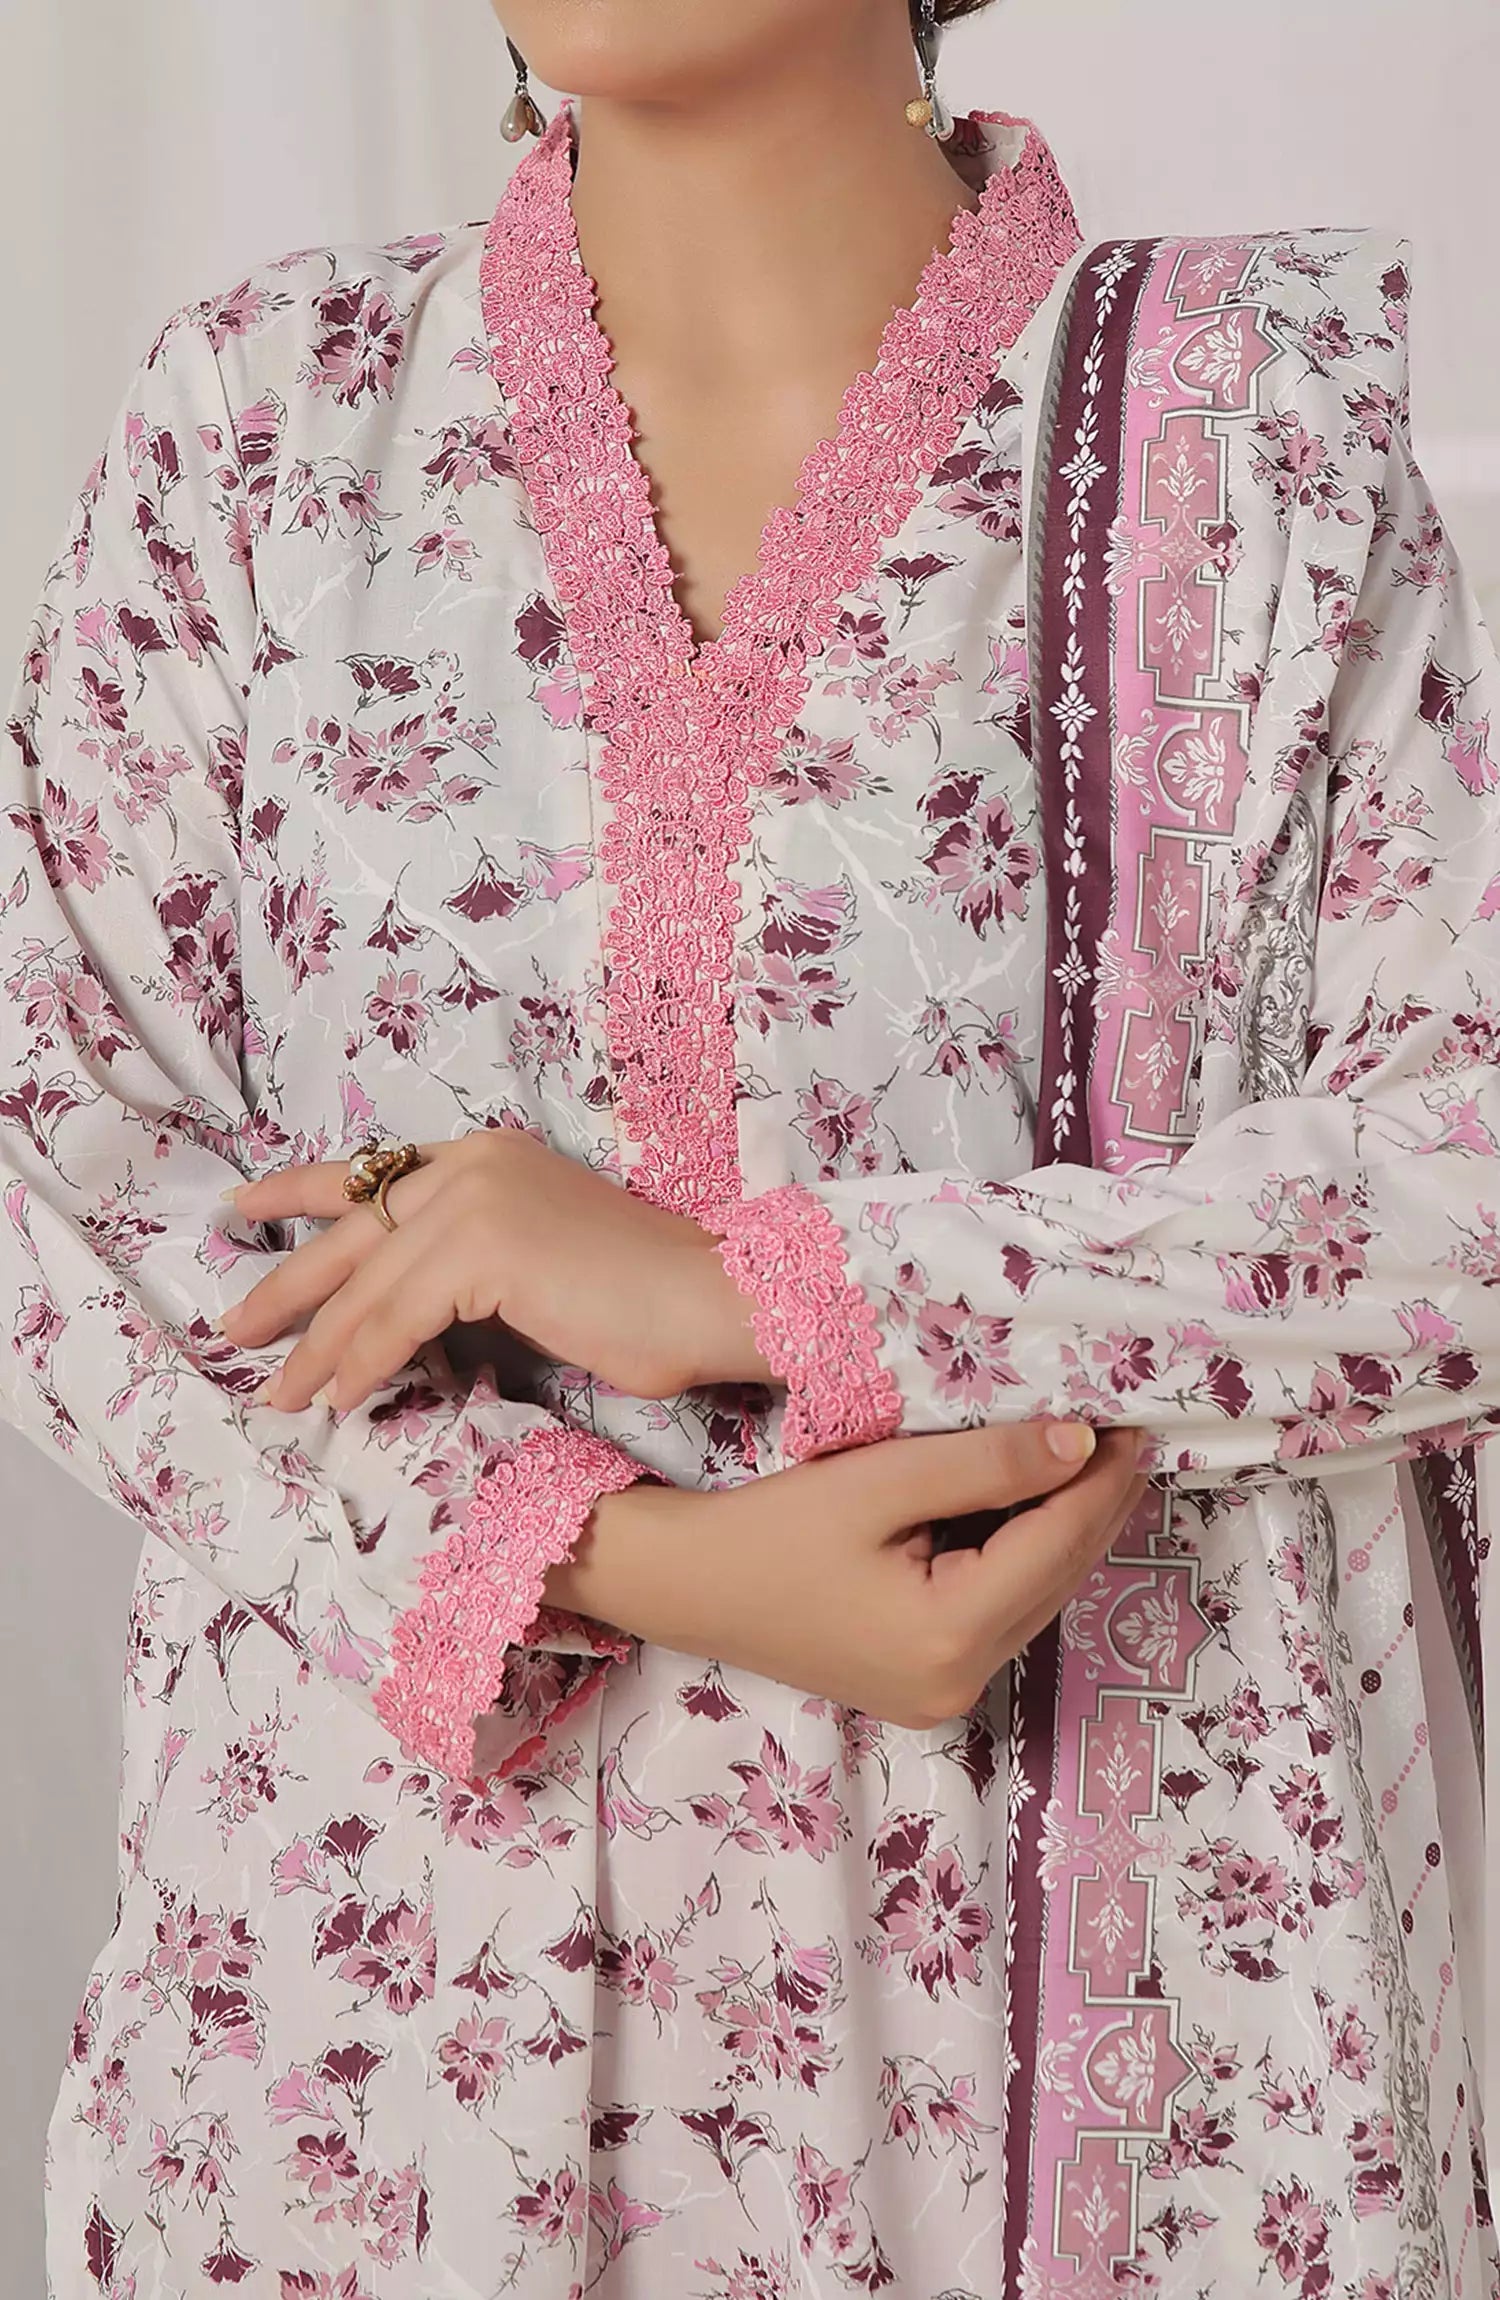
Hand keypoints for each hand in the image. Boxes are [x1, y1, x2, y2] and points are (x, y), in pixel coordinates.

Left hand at [214, 1129, 772, 1411]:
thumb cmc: (643, 1301)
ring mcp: (477, 1198)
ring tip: (282, 1394)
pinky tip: (339, 1398)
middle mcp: (473, 1164)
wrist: (713, 1299)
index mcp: (487, 1156)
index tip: (244, 1212)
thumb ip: (468, 1268)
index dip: (298, 1194)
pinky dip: (362, 1363)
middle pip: (352, 1231)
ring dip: (318, 1349)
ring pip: (367, 1285)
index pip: (372, 1175)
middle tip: (233, 1331)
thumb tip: (397, 1314)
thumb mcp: (536, 1264)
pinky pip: (396, 1317)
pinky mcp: (483, 1247)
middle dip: (287, 1287)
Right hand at [548, 1420, 1149, 1727]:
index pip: (1053, 1543)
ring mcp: (944, 1693)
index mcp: (949, 1636)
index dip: (1101, 1480)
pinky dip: (1027, 1557)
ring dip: (1067, 1530)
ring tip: (1099, 1460)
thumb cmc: (772, 1527)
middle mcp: (960, 1683)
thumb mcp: (879, 1480)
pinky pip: (1002, 1611)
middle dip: (1096, 1504)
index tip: (1138, 1420)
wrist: (690, 1586)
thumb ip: (985, 1463)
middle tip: (1133, 1433)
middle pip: (1056, 1577)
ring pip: (1036, 1596)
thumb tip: (1081, 1442)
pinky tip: (1040, 1506)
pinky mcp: (927, 1684)